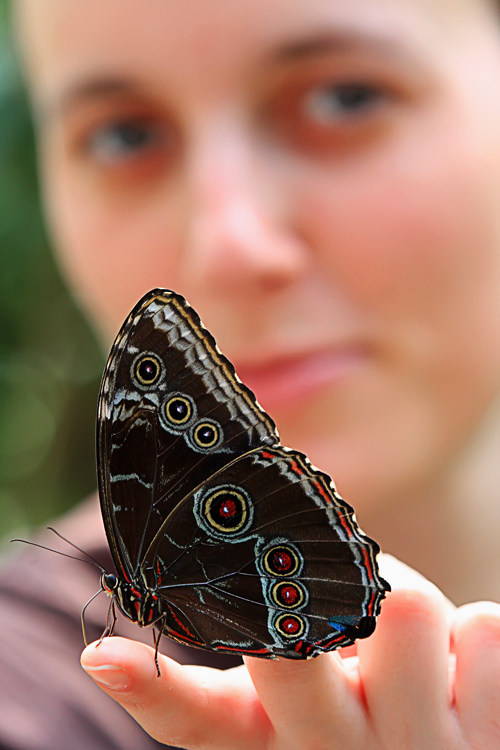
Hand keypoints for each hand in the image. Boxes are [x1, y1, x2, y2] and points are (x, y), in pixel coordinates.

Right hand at [80, 555, 499, 748]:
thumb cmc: (365, 722)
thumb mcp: (299, 708)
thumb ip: (256, 658)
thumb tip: (129, 637)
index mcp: (278, 740)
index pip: (196, 725)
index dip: (148, 691)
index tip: (106, 656)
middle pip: (299, 651)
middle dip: (312, 590)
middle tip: (332, 591)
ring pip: (411, 610)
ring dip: (411, 603)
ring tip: (412, 642)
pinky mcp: (492, 736)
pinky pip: (485, 626)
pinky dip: (477, 633)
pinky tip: (467, 673)